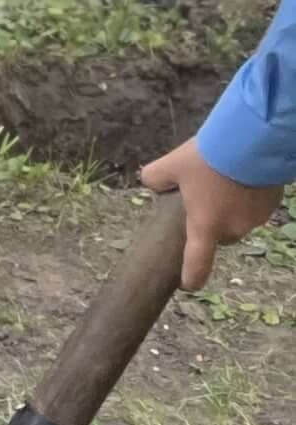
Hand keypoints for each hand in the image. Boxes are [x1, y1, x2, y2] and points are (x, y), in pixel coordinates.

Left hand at [140, 135, 282, 292]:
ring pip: (237, 218)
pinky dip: (247, 194)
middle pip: (218, 233)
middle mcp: (233, 229)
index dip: (192, 276)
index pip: (198, 263)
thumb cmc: (208, 158)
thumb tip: (152, 183)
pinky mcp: (272, 204)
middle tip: (201, 191)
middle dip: (209, 218)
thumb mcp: (171, 164)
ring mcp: (256, 219)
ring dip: (229, 205)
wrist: (252, 141)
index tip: (188, 284)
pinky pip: (255, 204)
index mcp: (205, 226)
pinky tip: (242, 171)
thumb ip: (155, 178)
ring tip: (223, 175)